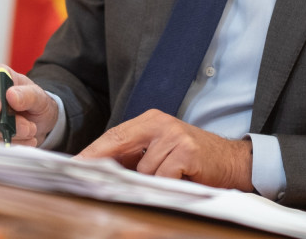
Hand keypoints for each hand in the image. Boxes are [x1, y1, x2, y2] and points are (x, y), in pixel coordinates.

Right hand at [0, 64, 58, 146]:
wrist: (35, 118)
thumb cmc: (34, 101)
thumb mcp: (39, 96)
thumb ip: (28, 94)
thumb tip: (11, 95)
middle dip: (5, 123)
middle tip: (29, 128)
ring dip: (8, 134)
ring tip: (29, 133)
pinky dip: (5, 142)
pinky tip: (22, 141)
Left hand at [77, 109, 253, 190]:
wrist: (232, 161)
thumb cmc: (193, 160)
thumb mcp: (161, 151)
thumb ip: (135, 155)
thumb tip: (100, 170)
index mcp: (151, 120)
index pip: (114, 135)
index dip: (92, 152)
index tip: (73, 166)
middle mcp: (161, 123)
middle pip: (119, 145)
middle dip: (104, 166)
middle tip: (89, 182)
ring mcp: (174, 136)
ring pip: (143, 170)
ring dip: (152, 182)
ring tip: (170, 179)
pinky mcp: (186, 152)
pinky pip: (162, 178)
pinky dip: (168, 185)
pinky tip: (181, 180)